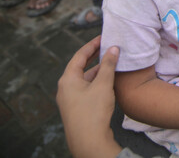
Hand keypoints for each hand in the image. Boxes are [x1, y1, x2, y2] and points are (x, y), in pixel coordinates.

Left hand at [57, 36, 123, 157]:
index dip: (92, 45)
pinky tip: (107, 83)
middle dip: (95, 57)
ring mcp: (69, 100)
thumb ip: (108, 65)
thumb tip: (113, 48)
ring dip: (97, 71)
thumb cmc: (93, 111)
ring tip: (111, 64)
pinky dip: (96, 83)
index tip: (103, 37)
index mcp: (67, 79)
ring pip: (84, 80)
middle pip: (80, 67)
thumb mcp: (103, 84)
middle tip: (107, 47)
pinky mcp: (76, 109)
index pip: (79, 55)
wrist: (88, 142)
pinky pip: (85, 90)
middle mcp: (65, 88)